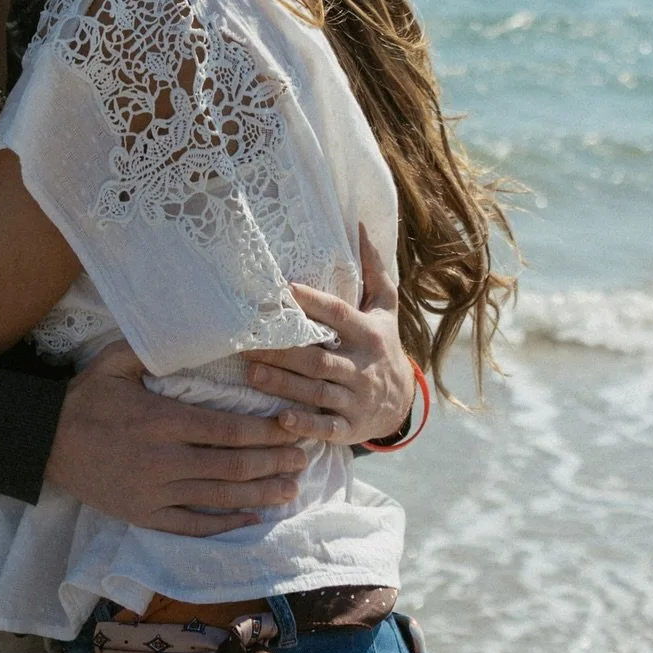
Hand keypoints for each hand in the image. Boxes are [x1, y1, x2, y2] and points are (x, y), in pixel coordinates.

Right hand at [44, 342, 309, 536]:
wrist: (43, 444)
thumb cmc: (84, 399)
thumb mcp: (114, 362)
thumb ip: (154, 350)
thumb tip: (195, 333)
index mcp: (161, 421)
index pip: (226, 429)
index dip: (264, 431)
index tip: (291, 426)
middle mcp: (163, 461)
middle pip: (231, 465)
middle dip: (272, 461)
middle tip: (304, 457)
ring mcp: (155, 493)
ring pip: (219, 497)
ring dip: (259, 492)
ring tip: (291, 488)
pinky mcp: (145, 516)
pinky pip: (193, 525)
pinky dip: (225, 523)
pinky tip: (251, 516)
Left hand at [243, 225, 413, 446]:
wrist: (404, 401)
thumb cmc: (383, 343)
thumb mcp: (385, 307)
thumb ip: (373, 268)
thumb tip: (362, 224)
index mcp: (367, 334)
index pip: (337, 315)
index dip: (312, 302)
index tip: (284, 290)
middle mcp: (362, 366)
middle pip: (319, 359)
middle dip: (283, 353)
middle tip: (248, 343)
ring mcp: (357, 399)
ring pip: (317, 392)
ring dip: (284, 384)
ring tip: (252, 373)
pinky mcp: (351, 427)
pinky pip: (328, 428)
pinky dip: (305, 425)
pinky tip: (281, 420)